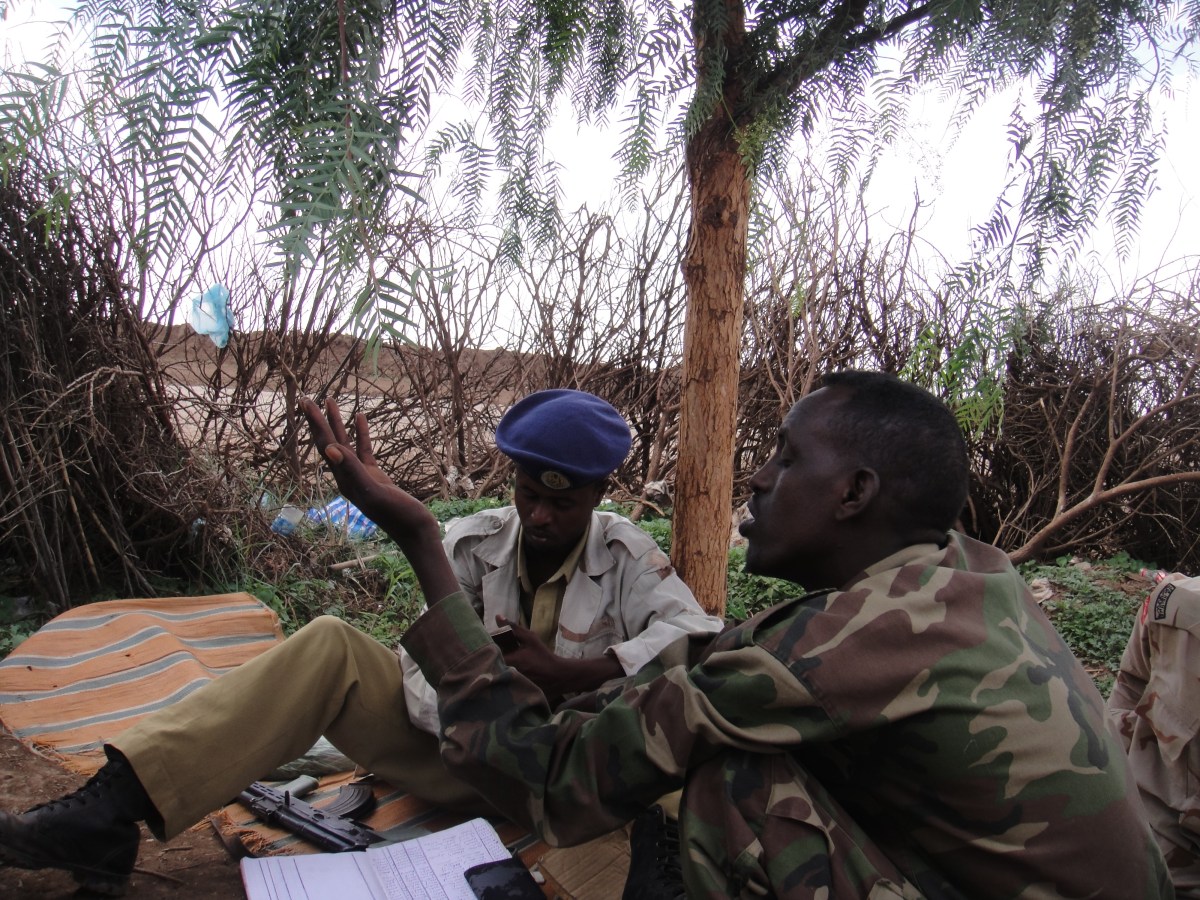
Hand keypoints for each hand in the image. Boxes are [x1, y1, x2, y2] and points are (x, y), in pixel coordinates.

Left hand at [299, 397, 457, 600]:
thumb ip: (353, 471)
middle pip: (328, 442)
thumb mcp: (374, 491)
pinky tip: (361, 418)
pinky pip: (363, 450)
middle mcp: (346, 476)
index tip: (305, 402)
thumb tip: (329, 449)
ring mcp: (360, 476)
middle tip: (307, 399)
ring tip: (331, 402)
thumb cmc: (397, 515)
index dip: (315, 423)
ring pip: (345, 443)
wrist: (415, 532)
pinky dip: (361, 433)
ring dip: (337, 423)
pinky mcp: (374, 476)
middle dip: (318, 420)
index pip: (325, 445)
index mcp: (343, 478)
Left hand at [494, 615, 622, 701]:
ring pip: (494, 677)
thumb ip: (514, 628)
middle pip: (490, 668)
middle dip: (488, 661)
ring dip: (493, 671)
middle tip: (487, 656)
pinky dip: (500, 681)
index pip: (490, 654)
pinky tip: (503, 677)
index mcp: (510, 660)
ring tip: (493, 666)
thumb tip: (498, 616)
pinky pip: (501, 686)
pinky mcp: (513, 694)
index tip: (485, 646)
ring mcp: (511, 686)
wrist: (558, 676)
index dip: (486, 650)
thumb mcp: (531, 639)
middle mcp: (508, 674)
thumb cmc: (543, 656)